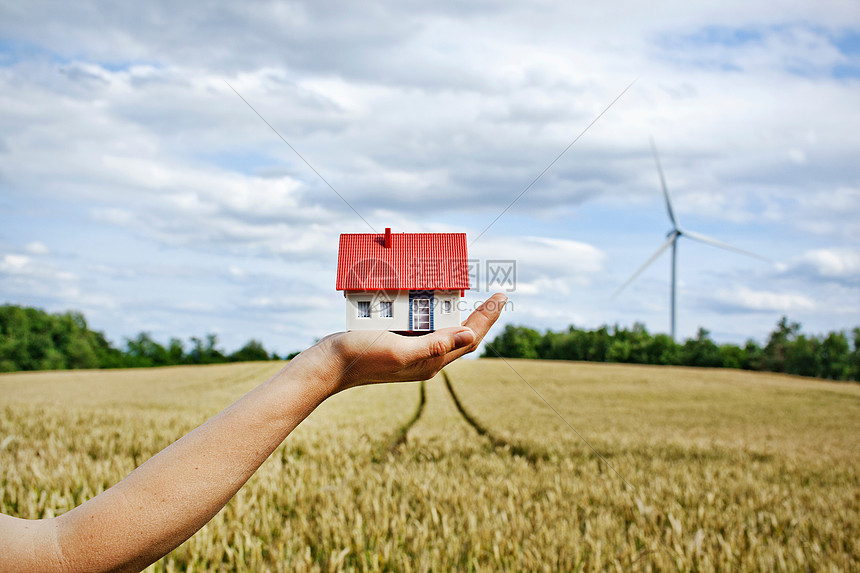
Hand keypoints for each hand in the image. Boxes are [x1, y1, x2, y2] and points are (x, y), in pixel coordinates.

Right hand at [296, 293, 507, 394]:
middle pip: (460, 333)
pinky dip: (428, 307)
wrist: (328, 365)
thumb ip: (434, 345)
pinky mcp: (397, 342)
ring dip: (453, 308)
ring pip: (441, 327)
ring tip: (465, 290)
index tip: (501, 296)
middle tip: (493, 294)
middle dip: (478, 314)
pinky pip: (420, 323)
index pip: (469, 338)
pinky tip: (426, 294)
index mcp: (432, 362)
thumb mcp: (399, 350)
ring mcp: (411, 350)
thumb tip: (468, 336)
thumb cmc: (361, 358)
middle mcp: (426, 358)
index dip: (487, 317)